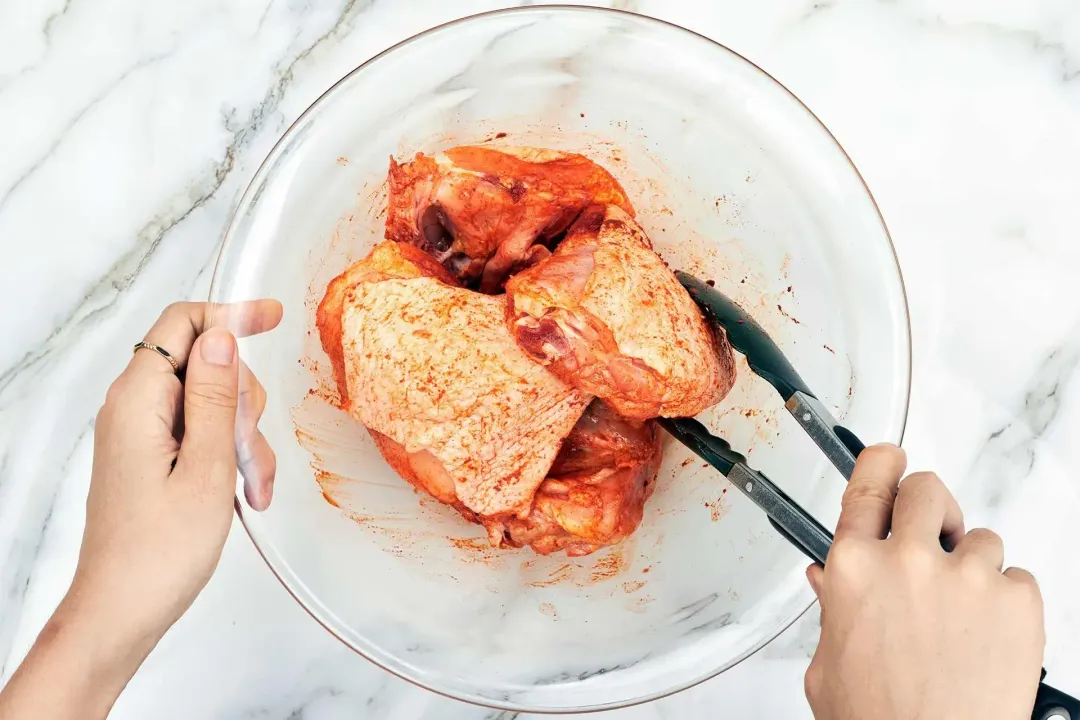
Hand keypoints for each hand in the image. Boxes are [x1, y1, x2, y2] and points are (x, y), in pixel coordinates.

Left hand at [0, 300, 280, 719]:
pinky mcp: (153, 455)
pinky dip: (229, 455)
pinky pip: (202, 433)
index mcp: (138, 400)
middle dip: (244, 401)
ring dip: (244, 438)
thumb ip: (214, 396)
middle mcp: (134, 407)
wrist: (123, 611)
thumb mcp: (205, 467)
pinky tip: (240, 493)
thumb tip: (223, 336)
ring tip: (248, 487)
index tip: (272, 317)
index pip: (183, 324)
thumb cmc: (158, 552)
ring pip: (213, 403)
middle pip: (207, 364)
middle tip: (251, 449)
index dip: (230, 314)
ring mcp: (143, 432)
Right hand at [805, 444, 1044, 719]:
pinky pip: (1017, 577)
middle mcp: (907, 560)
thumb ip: (832, 609)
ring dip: (971, 565)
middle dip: (929, 510)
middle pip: (926, 490)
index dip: (881, 462)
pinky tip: (987, 636)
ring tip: (961, 615)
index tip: (891, 458)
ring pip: (980, 537)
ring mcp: (967, 577)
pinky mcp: (1017, 600)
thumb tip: (829, 580)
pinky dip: (1006, 600)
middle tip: (931, 540)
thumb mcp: (829, 663)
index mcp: (853, 568)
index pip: (868, 483)